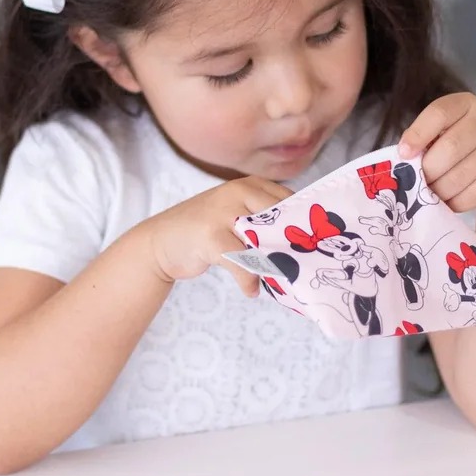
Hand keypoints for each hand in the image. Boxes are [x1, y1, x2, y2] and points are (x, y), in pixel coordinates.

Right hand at [140, 176, 291, 297]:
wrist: (161, 241)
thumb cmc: (205, 231)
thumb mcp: (235, 216)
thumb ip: (262, 222)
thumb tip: (303, 244)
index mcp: (249, 185)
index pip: (290, 202)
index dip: (305, 226)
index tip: (314, 247)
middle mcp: (239, 193)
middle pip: (281, 221)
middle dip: (292, 247)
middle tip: (300, 269)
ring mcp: (224, 213)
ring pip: (264, 242)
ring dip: (273, 266)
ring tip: (278, 280)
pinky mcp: (213, 236)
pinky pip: (243, 263)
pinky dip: (249, 280)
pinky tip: (251, 290)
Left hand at [399, 93, 475, 214]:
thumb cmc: (467, 152)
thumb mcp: (447, 136)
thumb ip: (426, 141)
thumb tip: (404, 157)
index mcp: (466, 104)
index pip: (439, 112)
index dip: (418, 134)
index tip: (404, 153)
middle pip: (448, 148)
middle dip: (428, 172)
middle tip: (420, 183)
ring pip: (458, 176)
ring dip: (440, 191)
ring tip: (436, 193)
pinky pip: (471, 194)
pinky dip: (456, 202)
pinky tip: (454, 199)